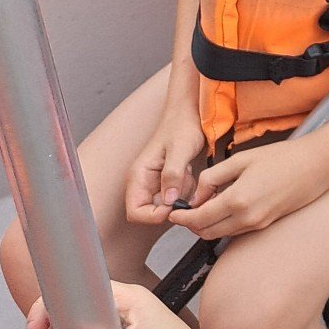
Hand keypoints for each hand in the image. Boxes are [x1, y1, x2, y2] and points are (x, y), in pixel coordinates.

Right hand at [125, 109, 207, 225]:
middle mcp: (144, 183)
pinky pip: (176, 198)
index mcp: (138, 176)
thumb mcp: (180, 149)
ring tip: (189, 177)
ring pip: (166, 207)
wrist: (190, 113)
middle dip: (172, 207)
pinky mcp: (168, 182)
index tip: (175, 205)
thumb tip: (168, 201)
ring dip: (181, 198)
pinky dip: (187, 192)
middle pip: (151, 213)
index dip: (154, 215)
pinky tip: (192, 175)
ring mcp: (156, 183)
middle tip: (186, 190)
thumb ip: (172, 174)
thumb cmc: (182, 126)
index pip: (135, 212)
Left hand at [168, 134, 328, 239]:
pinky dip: (224, 224)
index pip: (198, 219)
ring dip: (207, 225)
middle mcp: (247, 218)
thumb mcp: (242, 159)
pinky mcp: (267, 224)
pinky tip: (225, 207)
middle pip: (206, 232)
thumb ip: (213, 177)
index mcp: (237, 200)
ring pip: (221, 234)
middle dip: (191, 224)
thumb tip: (197, 194)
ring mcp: (258, 224)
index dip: (181, 218)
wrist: (318, 165)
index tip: (173, 212)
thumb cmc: (283, 157)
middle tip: (185, 211)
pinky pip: (237, 230)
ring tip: (204, 207)